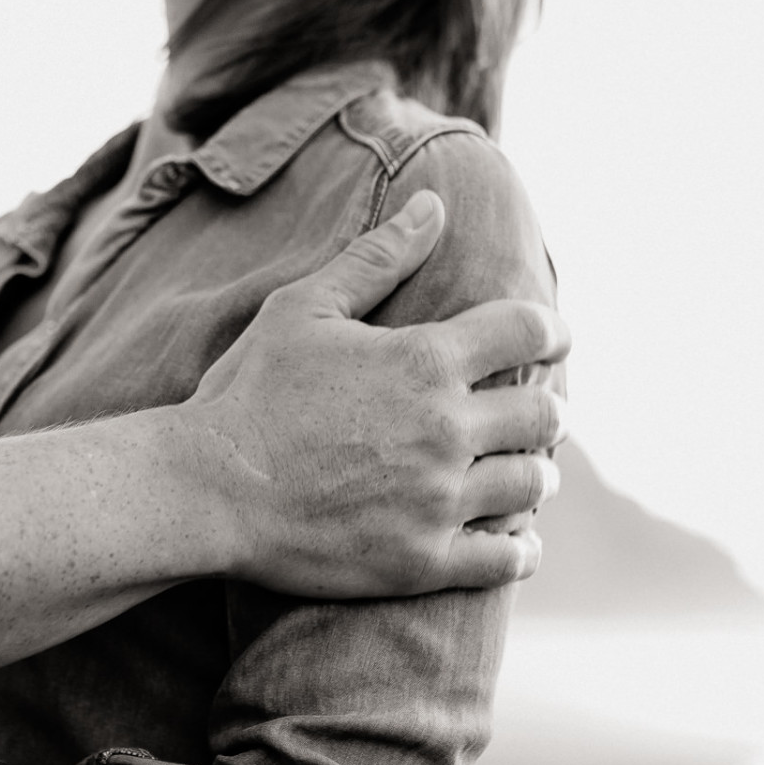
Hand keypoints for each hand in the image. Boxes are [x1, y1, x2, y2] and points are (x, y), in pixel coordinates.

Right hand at [182, 190, 567, 597]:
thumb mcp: (303, 309)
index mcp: (425, 360)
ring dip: (536, 475)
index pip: (527, 331)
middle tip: (537, 415)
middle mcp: (445, 429)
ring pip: (532, 485)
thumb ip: (375, 258)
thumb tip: (433, 205)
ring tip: (524, 475)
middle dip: (547, 411)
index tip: (556, 340)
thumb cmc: (248, 394)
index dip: (551, 331)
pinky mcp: (421, 559)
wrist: (207, 490)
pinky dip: (520, 550)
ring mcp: (437, 500)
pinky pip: (505, 560)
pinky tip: (515, 543)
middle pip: (544, 414)